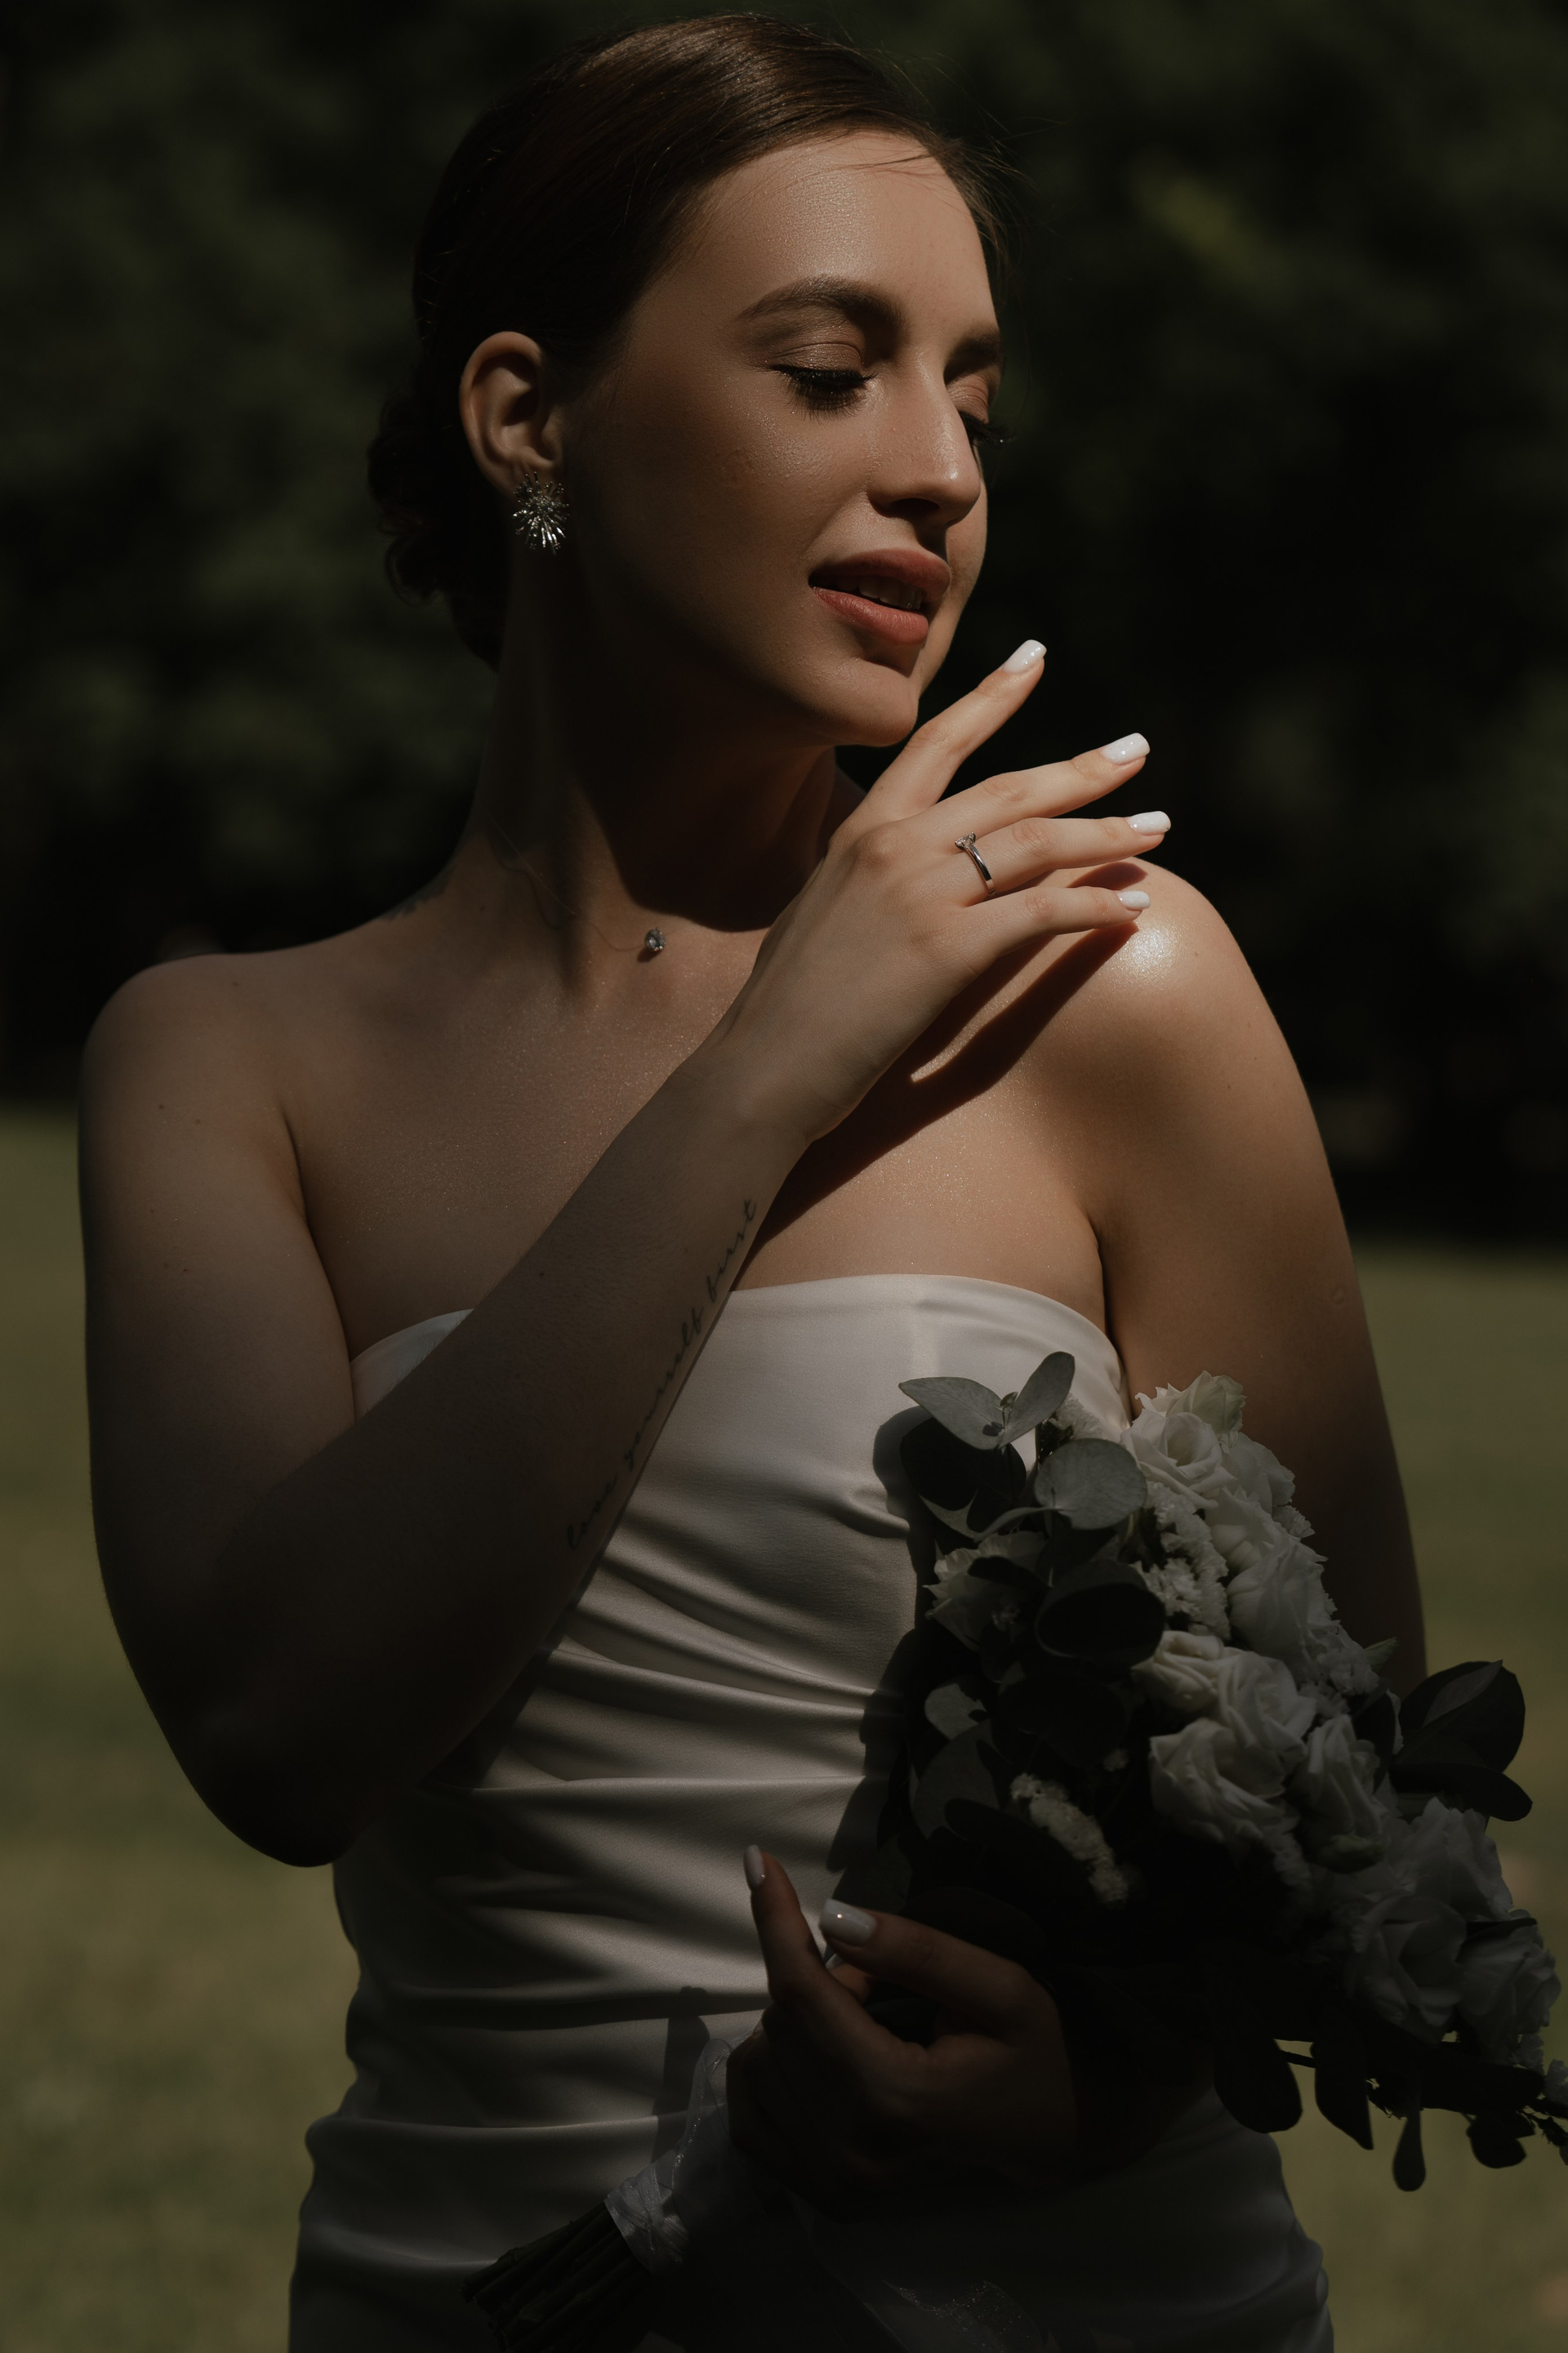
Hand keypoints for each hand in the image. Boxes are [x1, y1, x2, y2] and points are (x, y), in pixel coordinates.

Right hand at [710, 649, 1164, 1144]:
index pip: (936, 741)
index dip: (992, 697)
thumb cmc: (785, 1010)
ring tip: (1156, 830)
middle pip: (1009, 788)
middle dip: (1083, 768)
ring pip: (1037, 843)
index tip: (1034, 659)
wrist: (760, 1068)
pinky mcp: (948, 949)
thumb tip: (894, 879)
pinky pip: (1042, 913)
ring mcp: (921, 894)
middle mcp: (893, 847)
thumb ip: (862, 881)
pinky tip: (1131, 912)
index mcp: (860, 832)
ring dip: (1107, 834)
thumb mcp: (819, 914)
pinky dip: (1095, 908)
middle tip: (1136, 750)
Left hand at [727, 1850, 1080, 2216]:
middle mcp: (853, 2150)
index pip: (802, 1998)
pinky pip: (749, 2117)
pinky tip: (814, 2051)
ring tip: (860, 2020)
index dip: (774, 1921)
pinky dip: (769, 2069)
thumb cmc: (1037, 2052)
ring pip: (760, 2065)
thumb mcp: (1001, 1987)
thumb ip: (918, 1952)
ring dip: (797, 2024)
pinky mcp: (825, 2197)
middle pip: (781, 2026)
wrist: (1057, 2135)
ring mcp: (834, 2183)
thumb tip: (831, 1918)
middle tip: (874, 1973)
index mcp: (896, 2097)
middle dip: (814, 1978)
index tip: (758, 1861)